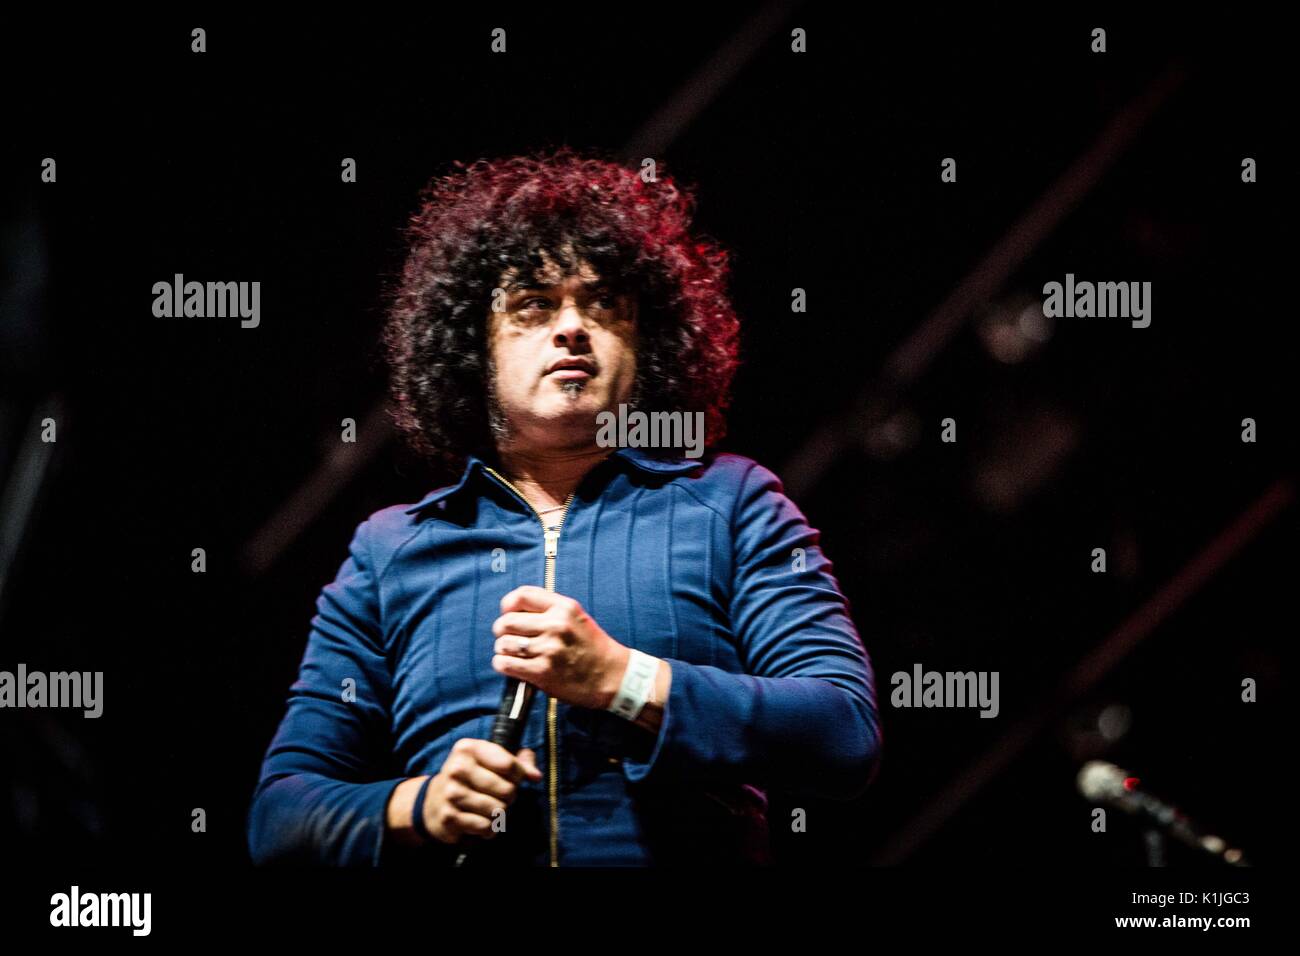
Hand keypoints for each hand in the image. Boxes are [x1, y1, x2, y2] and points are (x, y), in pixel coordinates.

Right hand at [421, 738, 541, 843]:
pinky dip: (488, 829)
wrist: (432, 801)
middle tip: (500, 796)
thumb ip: (519, 760)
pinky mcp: (450, 817)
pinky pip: (486, 827)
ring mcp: (451, 794)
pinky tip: (480, 821)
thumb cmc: (471, 777)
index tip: (517, 778)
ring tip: (490, 808)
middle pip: (507, 790)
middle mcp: (457, 768)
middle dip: (510, 796)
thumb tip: (536, 776)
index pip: (509, 764)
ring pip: (498, 810)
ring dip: (500, 814)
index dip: (520, 774)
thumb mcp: (490, 759)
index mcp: (468, 748)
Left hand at [491, 585, 629, 709]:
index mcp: (564, 607)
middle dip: (502, 631)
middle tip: (508, 638)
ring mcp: (548, 649)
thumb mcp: (577, 618)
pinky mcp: (542, 672)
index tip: (508, 614)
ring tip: (512, 654)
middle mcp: (555, 625)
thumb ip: (550, 610)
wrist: (613, 677)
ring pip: (503, 644)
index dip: (508, 606)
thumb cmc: (593, 648)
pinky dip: (502, 665)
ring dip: (503, 650)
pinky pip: (506, 664)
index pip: (521, 596)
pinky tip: (511, 666)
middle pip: (507, 621)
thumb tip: (514, 611)